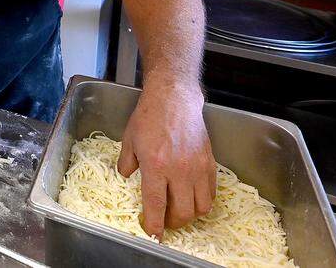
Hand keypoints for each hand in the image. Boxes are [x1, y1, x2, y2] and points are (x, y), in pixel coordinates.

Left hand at [117, 79, 215, 237]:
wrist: (174, 99)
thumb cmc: (148, 117)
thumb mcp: (129, 140)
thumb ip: (126, 163)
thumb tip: (125, 177)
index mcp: (155, 167)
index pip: (156, 205)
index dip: (155, 225)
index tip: (153, 234)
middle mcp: (178, 171)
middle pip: (182, 212)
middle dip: (172, 223)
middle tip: (164, 220)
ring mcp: (197, 168)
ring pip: (201, 207)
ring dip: (190, 215)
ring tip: (179, 210)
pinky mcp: (209, 163)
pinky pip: (211, 192)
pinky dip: (203, 201)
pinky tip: (193, 197)